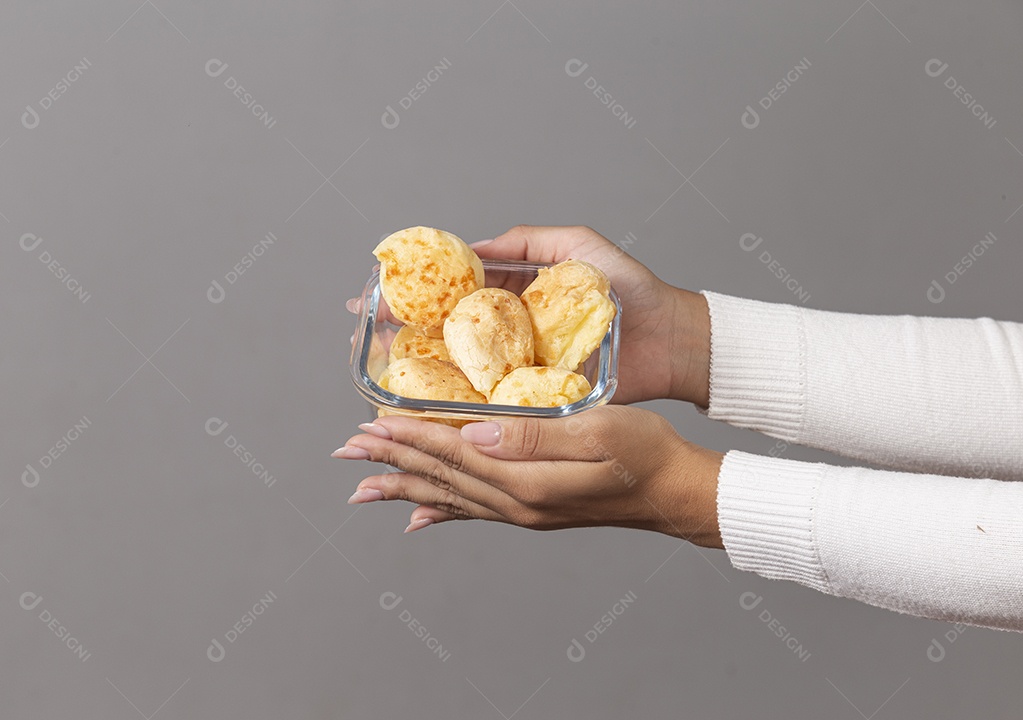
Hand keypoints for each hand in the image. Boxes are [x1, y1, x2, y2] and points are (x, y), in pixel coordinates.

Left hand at [331, 406, 723, 547]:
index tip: (369, 424)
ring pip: (449, 497)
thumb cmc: (645, 452)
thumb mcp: (596, 432)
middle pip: (440, 477)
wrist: (674, 491)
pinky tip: (419, 515)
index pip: (453, 453)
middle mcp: (516, 503)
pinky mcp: (531, 510)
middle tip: (348, 451)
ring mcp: (522, 511)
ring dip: (405, 485)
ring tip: (365, 485)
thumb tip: (477, 433)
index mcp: (526, 480)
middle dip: (392, 461)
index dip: (408, 436)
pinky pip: (473, 512)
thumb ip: (535, 437)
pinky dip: (441, 510)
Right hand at [347, 225, 711, 405]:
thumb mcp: (577, 246)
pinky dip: (462, 401)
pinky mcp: (538, 395)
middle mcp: (512, 331)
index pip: (453, 291)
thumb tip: (470, 248)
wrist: (672, 340)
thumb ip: (525, 241)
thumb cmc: (631, 287)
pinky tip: (428, 402)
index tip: (375, 294)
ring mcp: (522, 364)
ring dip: (421, 368)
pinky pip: (496, 398)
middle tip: (363, 333)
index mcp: (515, 294)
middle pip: (446, 330)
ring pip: (463, 367)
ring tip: (382, 367)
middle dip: (404, 332)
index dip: (414, 293)